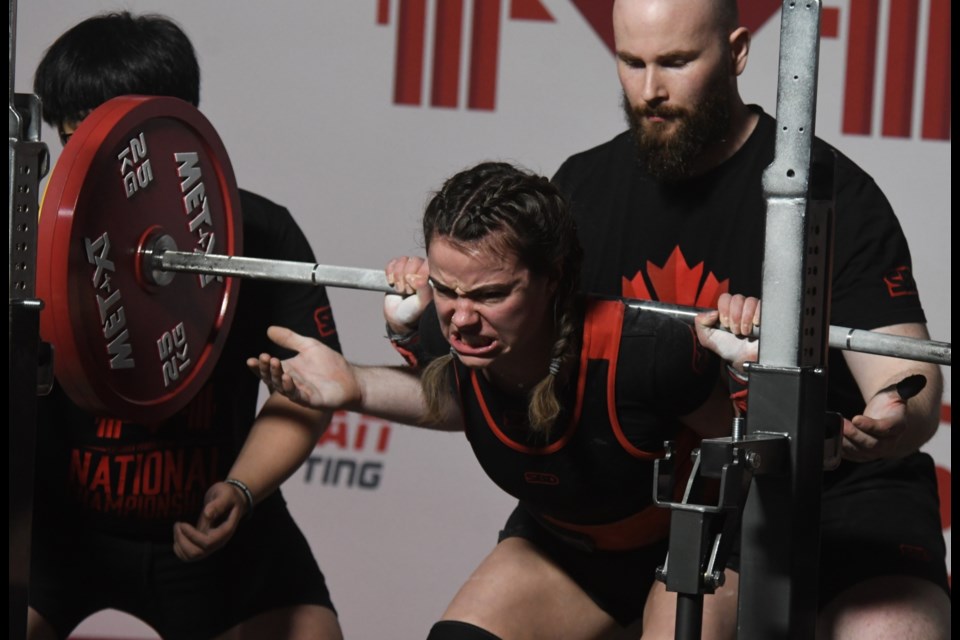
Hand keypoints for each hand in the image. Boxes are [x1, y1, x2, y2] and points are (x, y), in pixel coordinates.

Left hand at [172, 481, 243, 561]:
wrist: (231, 499)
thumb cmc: (228, 495)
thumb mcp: (225, 494)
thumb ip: (218, 504)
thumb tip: (207, 514)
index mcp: (226, 531)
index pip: (208, 543)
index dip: (193, 536)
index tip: (183, 523)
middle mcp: (218, 542)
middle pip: (198, 553)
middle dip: (182, 541)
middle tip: (177, 524)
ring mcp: (211, 545)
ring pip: (191, 556)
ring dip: (179, 544)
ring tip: (177, 527)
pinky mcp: (203, 544)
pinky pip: (188, 555)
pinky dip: (179, 548)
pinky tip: (178, 534)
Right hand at [246, 326, 360, 409]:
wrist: (351, 379)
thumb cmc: (329, 364)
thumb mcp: (308, 346)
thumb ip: (290, 339)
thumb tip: (269, 329)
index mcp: (288, 370)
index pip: (269, 369)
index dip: (258, 366)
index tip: (250, 359)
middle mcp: (291, 382)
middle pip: (273, 377)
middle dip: (266, 369)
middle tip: (263, 357)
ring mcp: (300, 392)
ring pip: (283, 386)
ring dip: (277, 376)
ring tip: (274, 363)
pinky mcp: (312, 400)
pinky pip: (298, 395)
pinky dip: (291, 387)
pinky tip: (288, 377)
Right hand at [383, 256, 431, 334]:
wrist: (398, 317)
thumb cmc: (414, 310)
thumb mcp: (422, 302)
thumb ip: (424, 289)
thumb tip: (415, 277)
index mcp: (432, 276)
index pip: (426, 264)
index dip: (417, 275)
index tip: (414, 289)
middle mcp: (422, 270)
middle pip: (413, 261)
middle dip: (406, 278)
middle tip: (407, 291)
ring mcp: (409, 269)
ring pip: (402, 260)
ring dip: (398, 276)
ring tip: (400, 289)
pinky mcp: (397, 269)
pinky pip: (392, 262)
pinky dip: (389, 273)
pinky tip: (391, 282)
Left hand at [695, 293, 759, 371]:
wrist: (743, 359)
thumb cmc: (726, 347)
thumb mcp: (707, 337)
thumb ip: (701, 323)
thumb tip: (713, 312)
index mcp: (727, 310)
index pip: (725, 298)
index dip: (724, 310)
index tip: (725, 324)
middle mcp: (740, 308)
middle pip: (737, 298)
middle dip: (734, 317)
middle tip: (735, 330)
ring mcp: (754, 310)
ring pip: (750, 301)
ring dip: (745, 319)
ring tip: (744, 332)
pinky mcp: (766, 314)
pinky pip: (762, 306)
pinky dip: (757, 315)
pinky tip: (755, 325)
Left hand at [842, 375, 925, 461]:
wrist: (884, 416)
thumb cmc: (888, 404)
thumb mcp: (895, 393)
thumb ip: (901, 388)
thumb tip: (915, 380)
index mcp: (899, 426)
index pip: (886, 429)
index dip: (871, 426)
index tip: (855, 418)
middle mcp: (890, 442)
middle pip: (873, 444)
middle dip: (855, 435)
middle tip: (842, 424)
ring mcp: (878, 451)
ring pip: (862, 452)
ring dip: (847, 443)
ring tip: (836, 431)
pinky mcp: (866, 455)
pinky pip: (854, 456)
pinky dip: (843, 450)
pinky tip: (835, 440)